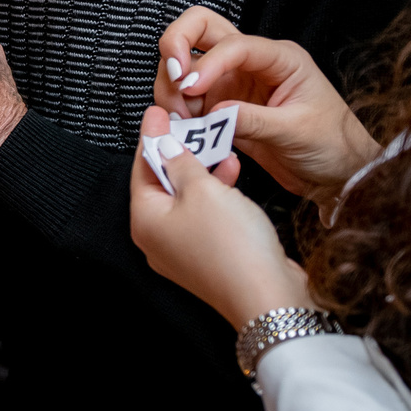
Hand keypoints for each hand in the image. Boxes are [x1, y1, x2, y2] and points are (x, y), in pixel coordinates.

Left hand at [127, 106, 313, 328]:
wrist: (269, 297)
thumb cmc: (232, 247)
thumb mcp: (202, 190)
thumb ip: (181, 163)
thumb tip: (166, 146)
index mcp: (145, 221)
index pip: (142, 168)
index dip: (152, 137)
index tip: (157, 113)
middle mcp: (158, 239)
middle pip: (161, 184)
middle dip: (178, 153)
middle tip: (187, 124)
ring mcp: (183, 251)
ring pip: (186, 199)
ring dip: (202, 171)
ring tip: (218, 147)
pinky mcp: (209, 257)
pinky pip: (205, 216)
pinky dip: (216, 194)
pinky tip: (233, 176)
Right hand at [157, 7, 379, 199]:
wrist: (338, 175)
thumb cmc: (332, 145)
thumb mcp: (296, 131)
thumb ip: (252, 120)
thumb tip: (213, 111)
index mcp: (280, 58)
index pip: (233, 44)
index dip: (207, 63)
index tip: (191, 88)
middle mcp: (252, 63)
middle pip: (201, 28)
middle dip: (176, 45)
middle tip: (173, 79)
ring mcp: (234, 83)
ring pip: (186, 64)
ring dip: (172, 85)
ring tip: (180, 118)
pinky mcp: (222, 106)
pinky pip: (187, 99)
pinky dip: (177, 109)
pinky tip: (184, 128)